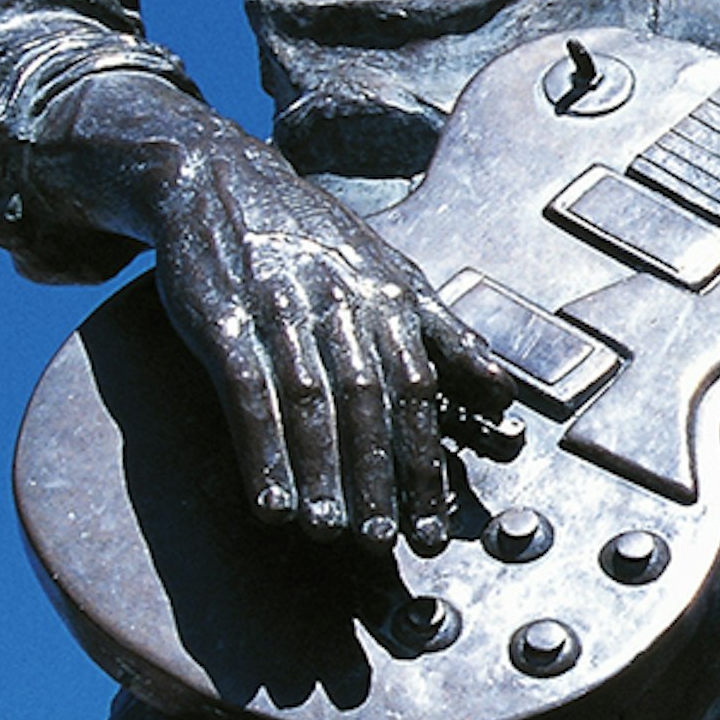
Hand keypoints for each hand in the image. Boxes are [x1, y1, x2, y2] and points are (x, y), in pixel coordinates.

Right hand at [135, 122, 526, 550]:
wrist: (217, 178)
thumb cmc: (311, 238)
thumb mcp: (388, 270)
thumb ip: (443, 332)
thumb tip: (502, 392)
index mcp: (388, 295)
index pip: (419, 388)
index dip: (427, 459)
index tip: (433, 522)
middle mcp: (341, 301)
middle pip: (371, 401)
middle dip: (382, 476)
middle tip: (386, 541)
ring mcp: (281, 306)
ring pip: (313, 400)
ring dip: (324, 473)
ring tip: (331, 533)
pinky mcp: (221, 316)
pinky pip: (246, 391)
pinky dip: (260, 448)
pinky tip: (269, 500)